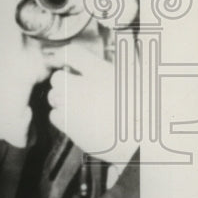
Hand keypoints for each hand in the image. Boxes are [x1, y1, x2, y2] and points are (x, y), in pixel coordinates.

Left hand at [48, 43, 138, 166]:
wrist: (143, 144)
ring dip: (62, 99)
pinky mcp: (71, 127)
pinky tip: (79, 121)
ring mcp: (74, 108)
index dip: (63, 55)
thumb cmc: (143, 113)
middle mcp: (84, 88)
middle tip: (78, 89)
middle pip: (57, 77)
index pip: (72, 53)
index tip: (62, 59)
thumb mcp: (134, 81)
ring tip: (82, 107)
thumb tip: (109, 58)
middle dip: (64, 82)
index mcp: (102, 73)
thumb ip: (116, 68)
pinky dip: (62, 118)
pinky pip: (55, 116)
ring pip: (54, 97)